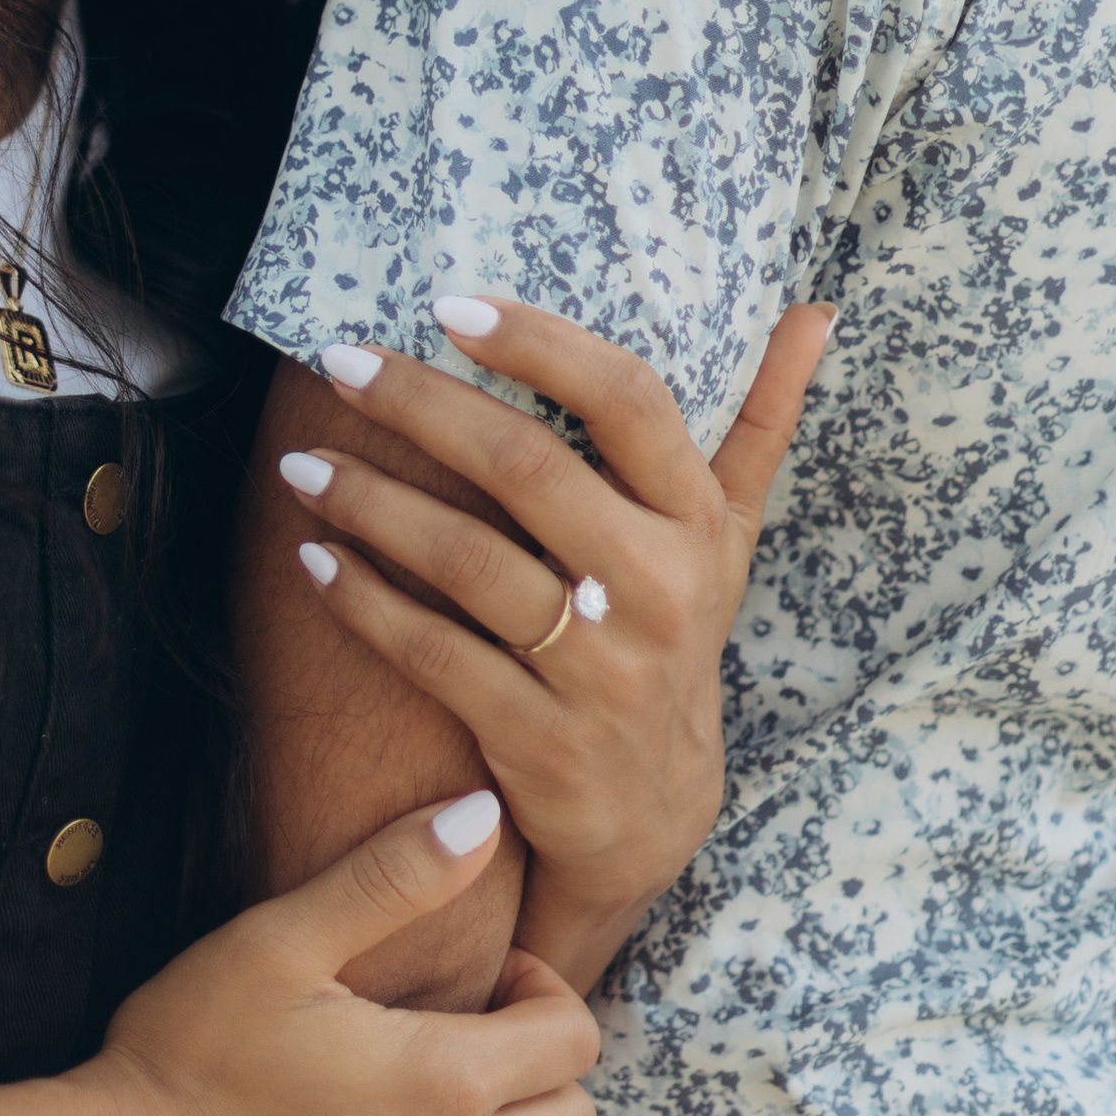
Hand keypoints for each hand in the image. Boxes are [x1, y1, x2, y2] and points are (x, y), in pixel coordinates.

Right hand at [81, 796, 599, 1115]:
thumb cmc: (183, 1053)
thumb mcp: (279, 941)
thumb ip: (395, 876)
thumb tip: (484, 816)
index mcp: (446, 1085)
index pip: (574, 1041)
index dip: (539, 993)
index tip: (483, 983)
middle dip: (535, 1072)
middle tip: (458, 1041)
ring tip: (429, 1114)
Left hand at [278, 299, 833, 989]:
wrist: (652, 810)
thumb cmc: (674, 632)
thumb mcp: (727, 536)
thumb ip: (760, 421)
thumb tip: (814, 312)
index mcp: (697, 523)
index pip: (629, 402)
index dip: (539, 346)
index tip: (446, 305)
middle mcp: (659, 590)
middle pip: (528, 469)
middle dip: (421, 405)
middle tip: (338, 361)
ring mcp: (600, 670)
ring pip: (469, 562)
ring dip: (373, 504)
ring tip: (301, 465)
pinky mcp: (538, 739)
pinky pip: (434, 655)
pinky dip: (366, 603)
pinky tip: (313, 559)